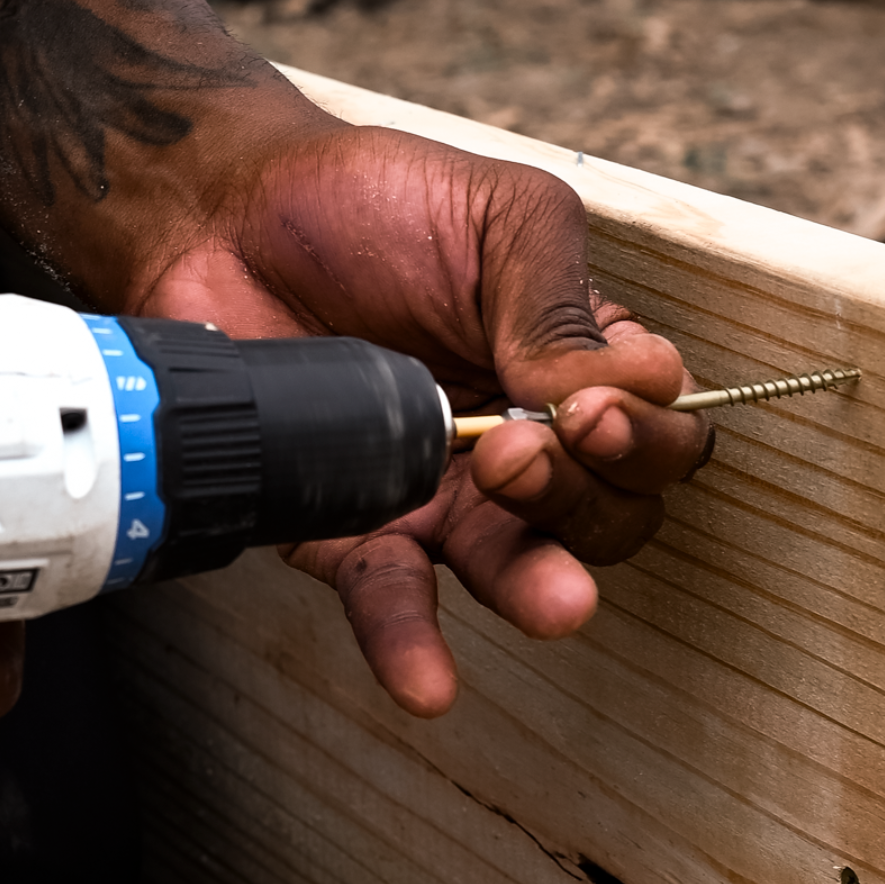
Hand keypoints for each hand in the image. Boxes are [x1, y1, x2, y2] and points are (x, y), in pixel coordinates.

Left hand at [139, 125, 712, 715]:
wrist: (223, 213)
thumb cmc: (371, 200)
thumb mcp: (503, 217)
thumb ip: (563, 305)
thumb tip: (621, 395)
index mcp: (578, 366)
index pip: (661, 436)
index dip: (647, 441)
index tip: (596, 412)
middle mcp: (526, 443)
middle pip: (609, 517)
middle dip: (581, 498)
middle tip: (515, 448)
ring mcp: (446, 497)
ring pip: (522, 571)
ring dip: (538, 584)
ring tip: (544, 589)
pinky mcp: (356, 532)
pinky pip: (395, 603)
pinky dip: (414, 646)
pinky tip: (429, 683)